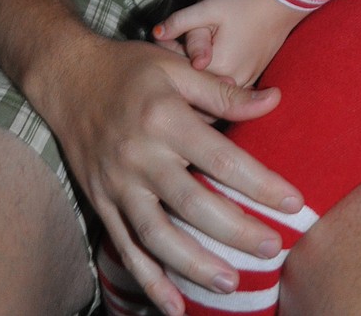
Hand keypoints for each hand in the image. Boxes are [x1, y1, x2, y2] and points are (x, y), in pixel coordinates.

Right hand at [40, 31, 303, 315]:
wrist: (68, 76)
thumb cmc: (130, 68)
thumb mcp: (177, 68)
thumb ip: (224, 92)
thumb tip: (274, 101)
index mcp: (165, 119)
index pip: (221, 159)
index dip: (260, 184)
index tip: (293, 203)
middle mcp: (140, 156)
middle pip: (192, 203)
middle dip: (235, 230)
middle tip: (273, 249)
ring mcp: (117, 183)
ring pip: (157, 234)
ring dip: (193, 264)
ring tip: (230, 283)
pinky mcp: (101, 201)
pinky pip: (125, 247)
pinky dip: (147, 280)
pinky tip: (172, 305)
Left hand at [155, 0, 305, 85]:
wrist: (278, 4)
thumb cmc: (242, 4)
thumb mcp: (208, 8)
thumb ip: (180, 21)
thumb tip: (155, 33)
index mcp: (218, 67)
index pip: (182, 74)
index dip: (168, 59)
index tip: (162, 45)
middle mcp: (233, 83)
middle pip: (196, 88)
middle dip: (181, 74)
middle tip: (171, 53)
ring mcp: (244, 85)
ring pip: (211, 95)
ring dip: (196, 84)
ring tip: (188, 60)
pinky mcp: (251, 83)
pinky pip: (226, 94)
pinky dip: (212, 87)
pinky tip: (205, 69)